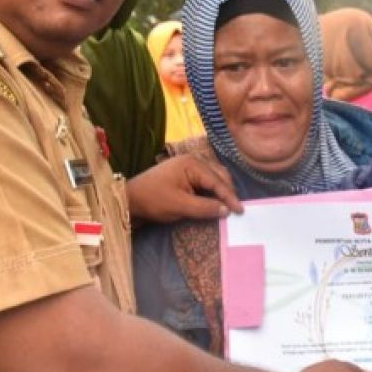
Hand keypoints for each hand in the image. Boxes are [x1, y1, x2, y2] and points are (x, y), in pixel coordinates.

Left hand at [125, 155, 242, 222]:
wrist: (130, 199)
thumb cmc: (153, 200)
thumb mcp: (180, 206)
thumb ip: (205, 207)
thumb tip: (227, 210)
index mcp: (192, 164)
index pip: (218, 181)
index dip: (230, 197)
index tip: (240, 211)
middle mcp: (192, 160)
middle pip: (219, 175)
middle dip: (228, 191)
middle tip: (237, 209)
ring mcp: (188, 166)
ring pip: (213, 177)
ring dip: (221, 190)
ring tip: (229, 206)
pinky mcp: (184, 174)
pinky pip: (205, 180)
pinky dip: (212, 190)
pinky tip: (215, 200)